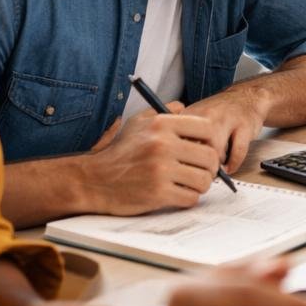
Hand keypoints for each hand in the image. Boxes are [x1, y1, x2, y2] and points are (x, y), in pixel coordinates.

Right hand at [78, 106, 222, 214]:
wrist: (93, 180)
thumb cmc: (119, 152)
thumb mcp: (137, 123)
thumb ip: (163, 113)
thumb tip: (184, 107)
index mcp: (161, 125)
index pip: (208, 129)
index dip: (212, 141)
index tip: (206, 150)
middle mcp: (162, 145)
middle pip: (210, 157)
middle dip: (210, 167)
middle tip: (202, 171)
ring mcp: (161, 170)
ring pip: (204, 180)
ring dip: (201, 185)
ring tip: (190, 183)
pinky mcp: (158, 193)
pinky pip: (191, 197)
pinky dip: (188, 198)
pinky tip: (178, 194)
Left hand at [184, 91, 266, 172]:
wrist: (244, 97)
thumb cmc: (217, 113)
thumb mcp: (195, 120)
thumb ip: (184, 139)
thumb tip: (176, 168)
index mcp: (190, 115)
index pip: (178, 143)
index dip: (181, 162)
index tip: (184, 172)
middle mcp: (207, 115)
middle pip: (197, 148)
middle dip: (199, 167)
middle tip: (200, 175)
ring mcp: (227, 119)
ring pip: (217, 151)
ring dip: (216, 165)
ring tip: (214, 169)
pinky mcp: (245, 126)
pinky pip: (237, 152)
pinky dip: (233, 164)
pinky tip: (229, 167)